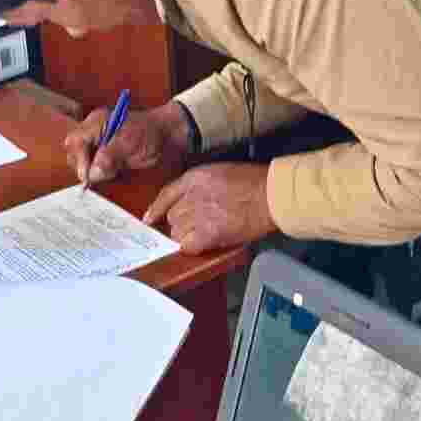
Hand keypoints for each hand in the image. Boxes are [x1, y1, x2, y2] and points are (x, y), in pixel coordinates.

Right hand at [64, 100, 190, 186]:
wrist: (169, 136)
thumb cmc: (152, 134)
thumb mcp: (131, 144)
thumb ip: (110, 156)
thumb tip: (93, 173)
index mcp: (97, 123)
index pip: (76, 142)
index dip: (79, 161)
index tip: (87, 178)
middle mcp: (93, 132)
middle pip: (74, 153)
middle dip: (84, 168)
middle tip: (99, 179)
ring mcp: (98, 143)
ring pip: (82, 163)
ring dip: (93, 173)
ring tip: (110, 176)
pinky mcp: (104, 155)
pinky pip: (94, 167)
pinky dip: (100, 175)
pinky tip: (112, 176)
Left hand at [142, 163, 275, 253]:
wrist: (271, 195)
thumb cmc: (254, 183)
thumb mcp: (221, 173)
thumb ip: (201, 185)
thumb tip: (190, 201)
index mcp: (195, 177)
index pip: (166, 194)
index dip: (156, 209)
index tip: (149, 218)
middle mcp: (193, 195)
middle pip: (172, 216)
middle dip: (181, 223)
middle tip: (198, 225)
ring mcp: (200, 214)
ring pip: (178, 232)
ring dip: (188, 235)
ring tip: (206, 233)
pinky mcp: (209, 233)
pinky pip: (188, 245)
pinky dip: (193, 247)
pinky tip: (204, 243)